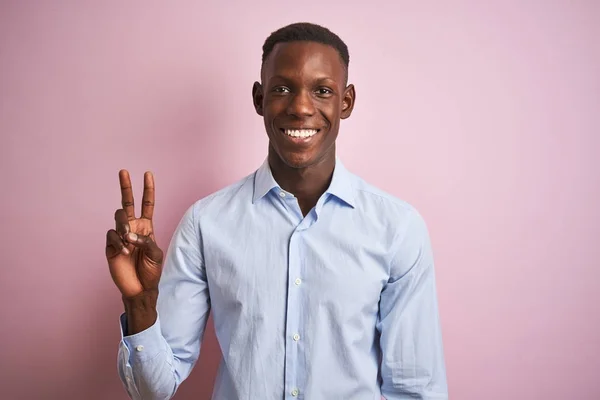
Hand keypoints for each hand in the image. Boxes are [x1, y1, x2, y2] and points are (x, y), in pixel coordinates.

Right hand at [105, 170, 163, 299]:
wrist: (139, 288)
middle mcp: (133, 227)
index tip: (148, 174)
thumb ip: (146, 241)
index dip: (148, 189)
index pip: (147, 204)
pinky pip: (112, 235)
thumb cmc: (151, 271)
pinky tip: (125, 253)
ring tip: (129, 241)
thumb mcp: (155, 254)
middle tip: (123, 171)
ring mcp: (120, 235)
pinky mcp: (111, 245)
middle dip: (126, 186)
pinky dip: (119, 242)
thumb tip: (129, 234)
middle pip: (127, 203)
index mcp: (146, 227)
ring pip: (118, 217)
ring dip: (124, 226)